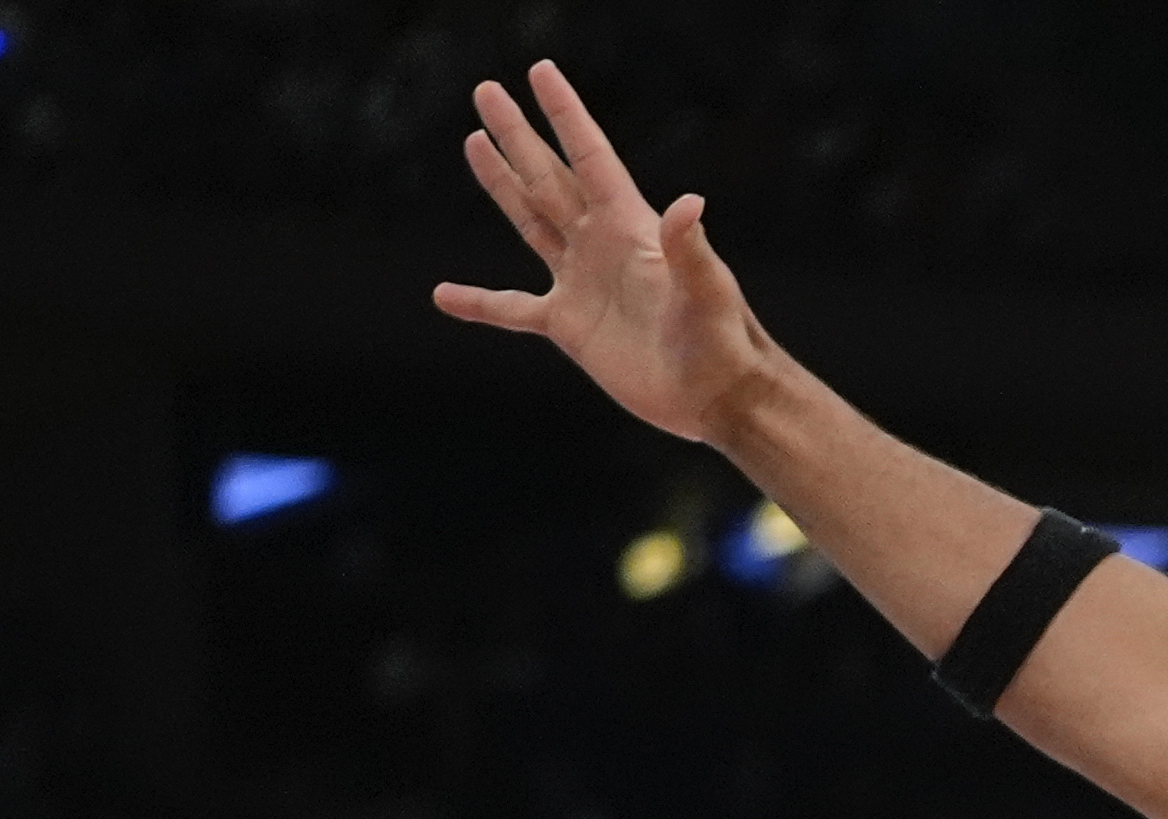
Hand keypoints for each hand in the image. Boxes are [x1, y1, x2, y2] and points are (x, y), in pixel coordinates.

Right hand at [431, 63, 771, 445]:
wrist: (716, 397)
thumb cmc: (723, 342)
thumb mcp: (707, 292)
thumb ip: (690, 249)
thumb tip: (690, 203)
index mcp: (630, 227)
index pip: (590, 157)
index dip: (566, 114)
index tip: (541, 71)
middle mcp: (600, 245)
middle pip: (548, 177)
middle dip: (519, 135)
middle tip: (488, 91)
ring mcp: (581, 282)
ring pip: (530, 221)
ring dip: (501, 184)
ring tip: (474, 142)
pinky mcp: (570, 325)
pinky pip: (513, 310)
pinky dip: (480, 304)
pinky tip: (444, 296)